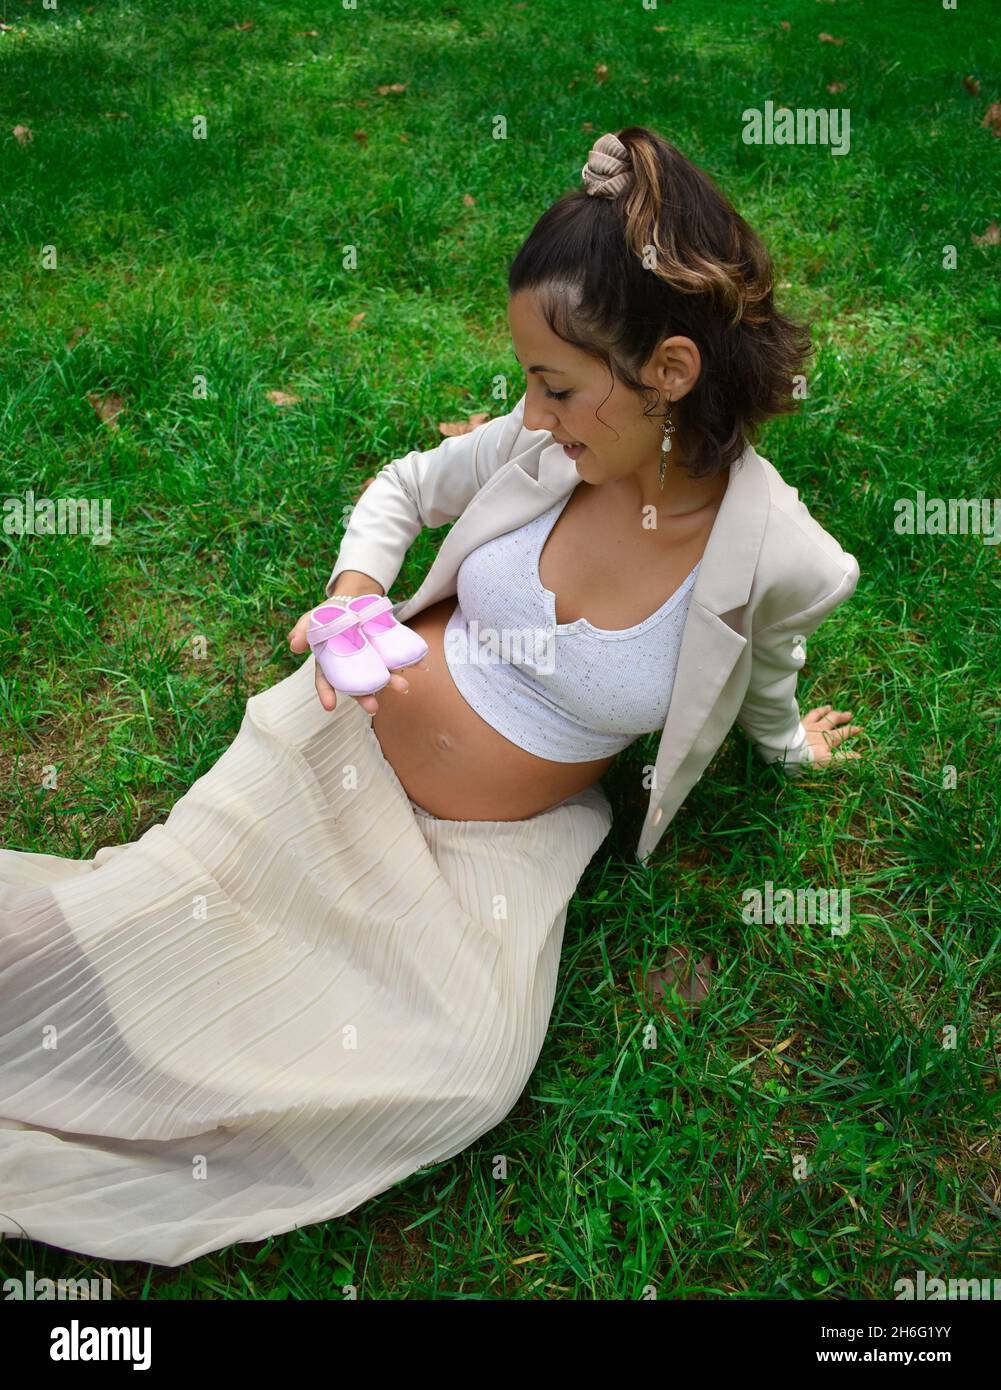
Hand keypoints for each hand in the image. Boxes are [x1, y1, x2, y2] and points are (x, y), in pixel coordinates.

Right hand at [287, 608, 410, 715]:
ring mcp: (372, 659)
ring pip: (382, 675)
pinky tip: (421, 664)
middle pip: (357, 685)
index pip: (326, 680)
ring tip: (403, 686)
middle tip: (372, 708)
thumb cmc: (330, 613)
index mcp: (332, 662)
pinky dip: (411, 661)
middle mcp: (353, 666)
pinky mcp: (388, 650)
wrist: (355, 599)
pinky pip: (400, 658)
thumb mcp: (314, 617)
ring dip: (393, 682)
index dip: (326, 694)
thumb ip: (303, 629)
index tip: (329, 707)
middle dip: (365, 697)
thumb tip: (293, 645)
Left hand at [801, 705, 863, 765]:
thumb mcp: (828, 761)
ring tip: (829, 707)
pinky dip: (811, 711)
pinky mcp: (797, 723)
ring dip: (825, 710)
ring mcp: (808, 725)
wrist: (786, 749)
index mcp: (829, 739)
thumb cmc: (807, 758)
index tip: (860, 728)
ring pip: (819, 714)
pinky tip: (811, 710)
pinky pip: (807, 714)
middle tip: (849, 714)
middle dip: (842, 717)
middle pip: (833, 719)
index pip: (844, 733)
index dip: (852, 730)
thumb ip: (844, 758)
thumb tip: (860, 757)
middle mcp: (820, 728)